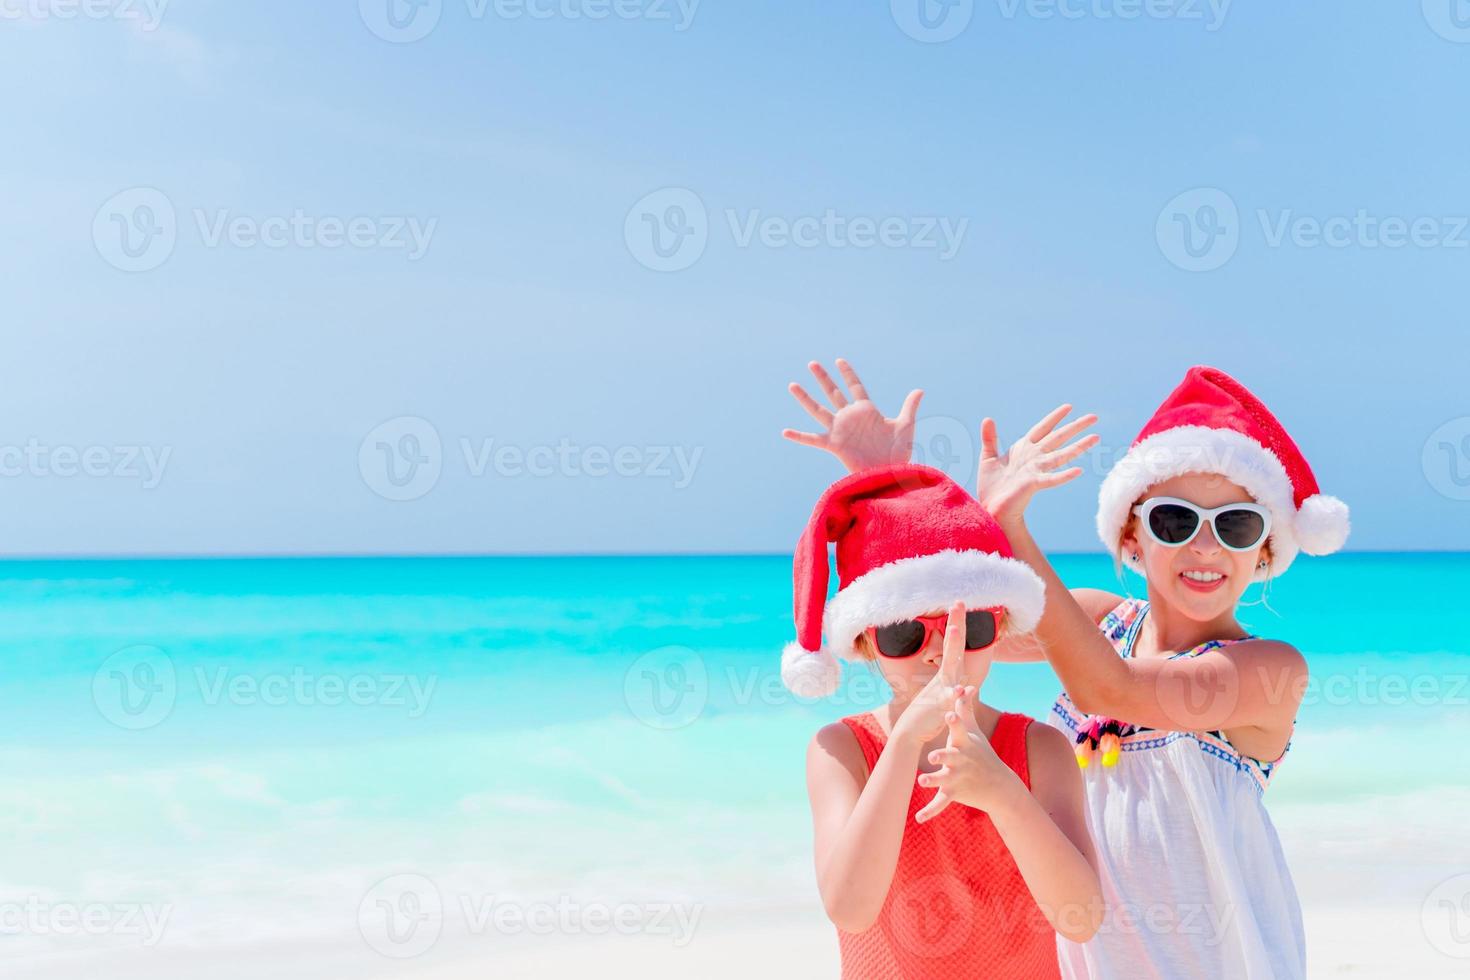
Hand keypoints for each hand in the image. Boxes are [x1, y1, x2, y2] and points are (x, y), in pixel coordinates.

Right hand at [783, 359, 922, 473]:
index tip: (839, 360)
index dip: (848, 374)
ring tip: (792, 385)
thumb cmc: (899, 452)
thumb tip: (920, 389)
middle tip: (812, 363)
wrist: (890, 473)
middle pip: (832, 392)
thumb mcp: (905, 426)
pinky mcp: (835, 445)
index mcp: (866, 410)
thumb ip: (909, 407)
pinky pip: (813, 439)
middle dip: (823, 378)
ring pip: (818, 410)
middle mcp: (850, 417)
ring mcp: (840, 430)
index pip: (855, 386)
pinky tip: (785, 432)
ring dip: (805, 398)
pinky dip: (799, 436)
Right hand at [892, 602, 968, 744]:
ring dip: (952, 647)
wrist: (911, 731)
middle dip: (956, 624)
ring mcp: (941, 689)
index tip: (960, 603)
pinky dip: (955, 694)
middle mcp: (944, 676)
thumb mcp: (946, 698)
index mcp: (947, 673)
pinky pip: (949, 698)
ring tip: (955, 629)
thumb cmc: (929, 714)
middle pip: (952, 646)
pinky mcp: (939, 706)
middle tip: (958, 603)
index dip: (957, 624)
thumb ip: (956, 690)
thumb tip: (968, 683)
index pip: (954, 645)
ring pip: (950, 665)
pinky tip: (962, 689)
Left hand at [914, 690, 1021, 822]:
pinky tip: (918, 818)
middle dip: (943, 756)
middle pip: (951, 756)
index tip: (950, 712)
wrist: (999, 786)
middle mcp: (961, 760)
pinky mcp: (954, 793)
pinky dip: (930, 812)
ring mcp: (958, 778)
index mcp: (964, 744)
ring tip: (922, 781)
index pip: (959, 729)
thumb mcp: (974, 733)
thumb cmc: (983, 753)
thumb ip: (965, 710)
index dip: (955, 721)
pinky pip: (940, 803)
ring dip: (933, 780)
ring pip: (943, 779)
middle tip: (934, 756)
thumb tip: (963, 686)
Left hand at [976, 405, 1098, 528]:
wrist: (990, 509)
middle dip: (1075, 427)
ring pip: (1061, 455)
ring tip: (1096, 437)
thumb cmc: (991, 486)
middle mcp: (1034, 457)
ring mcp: (1036, 470)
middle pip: (1058, 438)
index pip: (1043, 429)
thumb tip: (988, 418)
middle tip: (1094, 417)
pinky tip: (1078, 471)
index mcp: (1024, 449)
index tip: (1069, 406)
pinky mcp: (1033, 484)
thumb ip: (990, 438)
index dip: (1055, 417)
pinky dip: (1064, 475)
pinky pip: (1051, 479)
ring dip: (1078, 446)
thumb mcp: (988, 458)